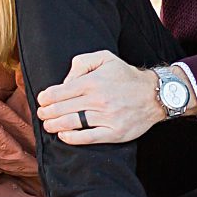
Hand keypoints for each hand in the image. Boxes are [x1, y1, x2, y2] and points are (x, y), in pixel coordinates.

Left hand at [35, 50, 161, 144]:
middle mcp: (98, 100)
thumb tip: (65, 81)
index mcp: (92, 82)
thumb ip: (82, 63)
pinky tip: (63, 136)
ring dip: (54, 126)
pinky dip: (71, 138)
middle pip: (61, 109)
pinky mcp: (113, 133)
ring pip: (71, 124)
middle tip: (42, 114)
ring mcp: (106, 118)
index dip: (45, 98)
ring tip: (48, 125)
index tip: (42, 100)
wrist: (154, 94)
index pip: (58, 92)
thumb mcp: (105, 58)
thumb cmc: (127, 76)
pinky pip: (87, 138)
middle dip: (46, 113)